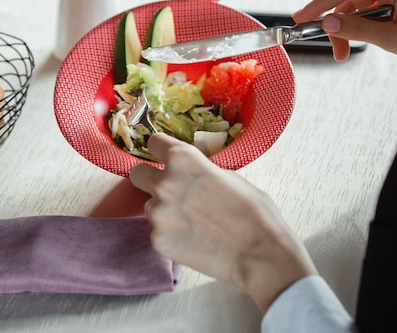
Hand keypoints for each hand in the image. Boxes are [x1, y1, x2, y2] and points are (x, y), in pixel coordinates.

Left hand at [130, 133, 316, 312]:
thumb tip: (190, 172)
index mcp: (183, 159)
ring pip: (149, 205)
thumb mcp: (227, 174)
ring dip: (163, 209)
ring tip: (192, 220)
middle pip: (137, 173)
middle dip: (150, 178)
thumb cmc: (252, 210)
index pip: (153, 143)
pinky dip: (171, 233)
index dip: (160, 150)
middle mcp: (164, 183)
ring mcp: (158, 214)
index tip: (163, 157)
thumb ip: (200, 169)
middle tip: (170, 189)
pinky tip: (193, 238)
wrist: (258, 252)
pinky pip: (157, 231)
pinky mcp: (157, 241)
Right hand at [293, 0, 396, 64]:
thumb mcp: (393, 39)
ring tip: (346, 51)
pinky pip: (371, 10)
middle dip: (337, 24)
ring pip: (358, 7)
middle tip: (335, 49)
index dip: (320, 3)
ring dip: (349, 28)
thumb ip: (357, 29)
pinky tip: (363, 40)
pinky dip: (362, 26)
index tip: (302, 16)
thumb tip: (328, 23)